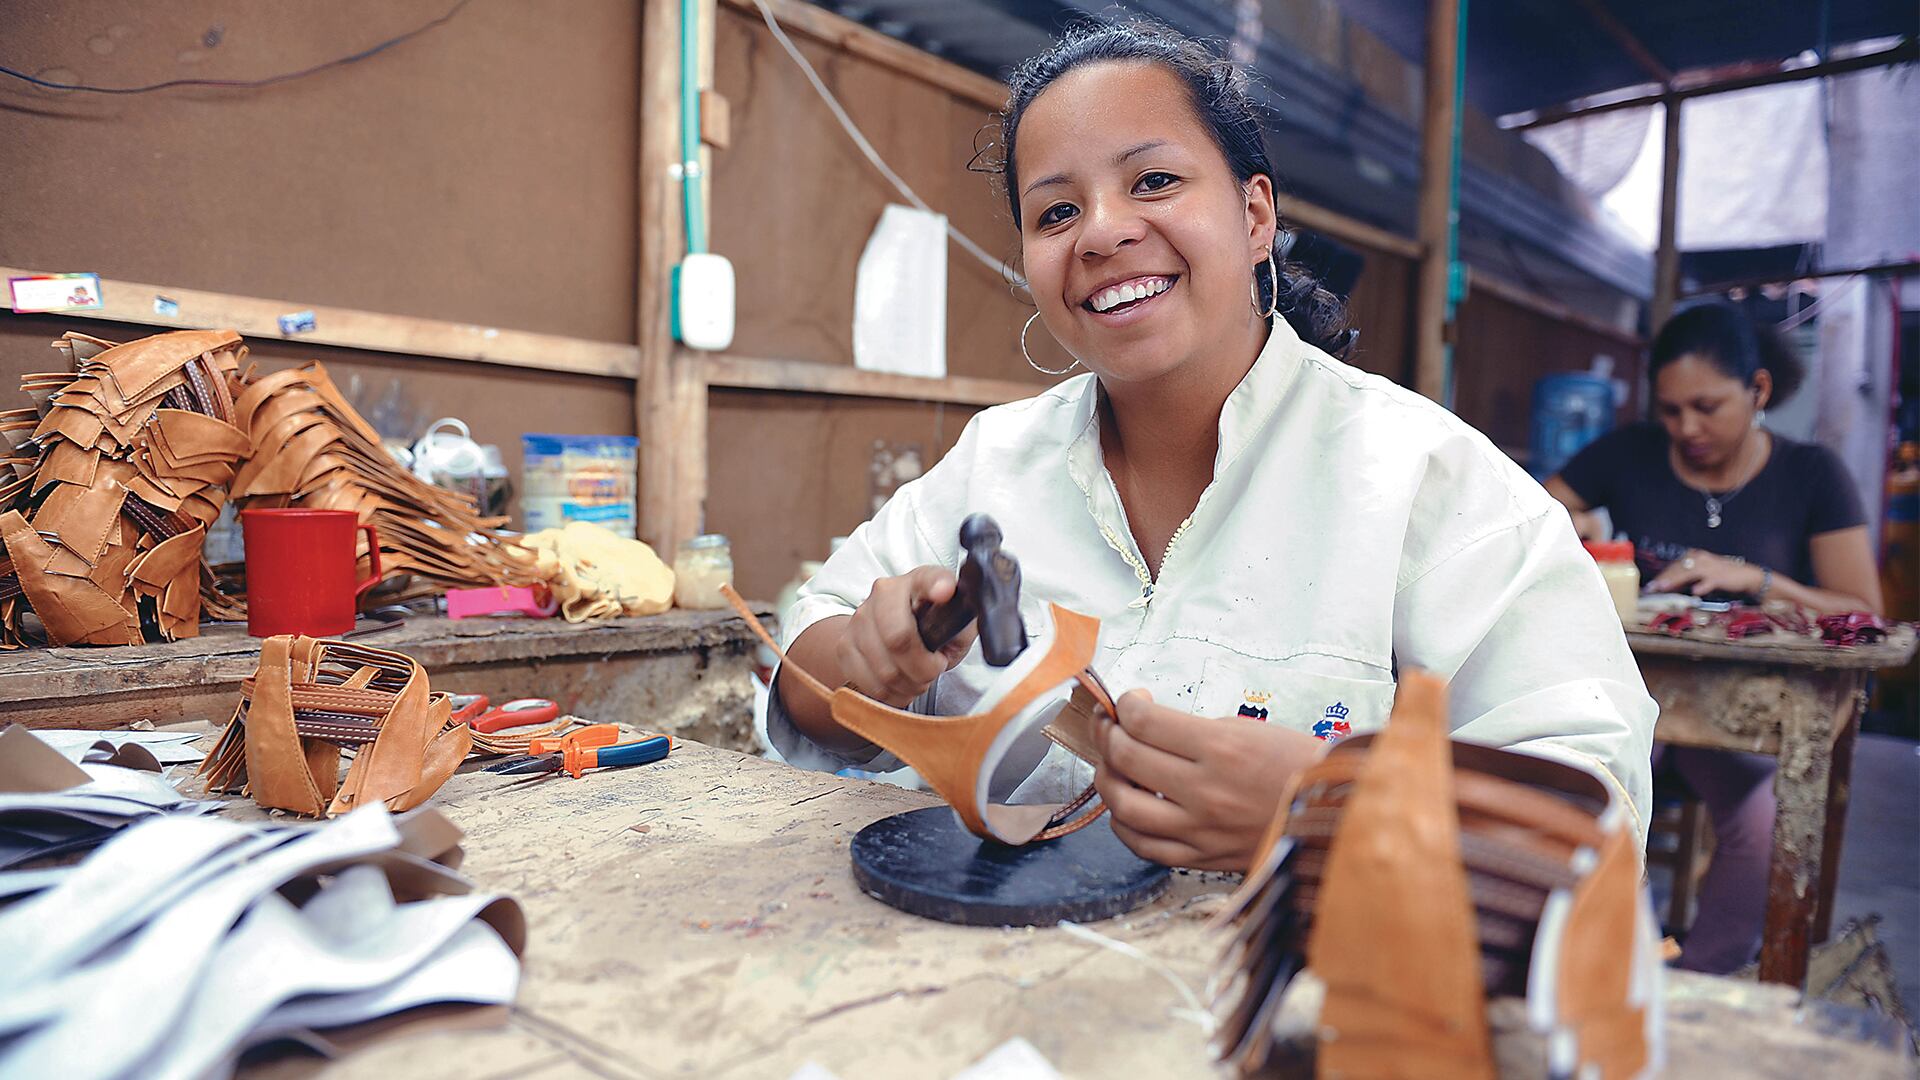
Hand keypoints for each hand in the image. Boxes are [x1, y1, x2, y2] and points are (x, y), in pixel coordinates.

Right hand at [836, 566, 977, 706]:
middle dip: (923, 669)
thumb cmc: (931, 628)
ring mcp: (859, 619)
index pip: (927, 580)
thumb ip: (960, 624)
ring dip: (909, 685)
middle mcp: (883, 593)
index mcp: (919, 581)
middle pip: (899, 639)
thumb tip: (956, 620)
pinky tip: (900, 683)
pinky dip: (891, 694)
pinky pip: (871, 684)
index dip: (936, 585)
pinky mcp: (844, 646)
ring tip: (916, 677)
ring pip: (885, 670)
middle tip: (933, 669)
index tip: (945, 592)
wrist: (890, 633)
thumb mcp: (956, 625)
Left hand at [1092, 689, 1326, 871]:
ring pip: (1123, 805)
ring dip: (1106, 778)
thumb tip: (1147, 726)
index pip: (1144, 721)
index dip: (1126, 705)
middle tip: (1110, 725)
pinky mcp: (1202, 856)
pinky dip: (1124, 823)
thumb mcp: (1250, 730)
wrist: (1336, 816)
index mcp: (1221, 749)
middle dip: (1107, 734)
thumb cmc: (1298, 766)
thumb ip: (1194, 731)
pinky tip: (1125, 806)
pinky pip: (1144, 845)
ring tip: (1111, 764)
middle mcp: (1205, 791)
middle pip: (1125, 758)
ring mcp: (1201, 829)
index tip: (1129, 702)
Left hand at [1645, 549, 1764, 596]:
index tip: (1650, 585)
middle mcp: (1700, 559)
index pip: (1674, 566)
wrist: (1746, 576)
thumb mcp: (1700, 575)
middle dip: (1664, 578)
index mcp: (1695, 557)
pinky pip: (1709, 581)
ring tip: (1664, 587)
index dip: (1661, 575)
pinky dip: (1702, 585)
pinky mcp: (1720, 576)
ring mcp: (1710, 567)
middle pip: (1678, 568)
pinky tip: (1695, 591)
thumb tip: (1667, 587)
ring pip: (1689, 572)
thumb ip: (1684, 580)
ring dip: (1675, 580)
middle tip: (1652, 588)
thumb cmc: (1721, 576)